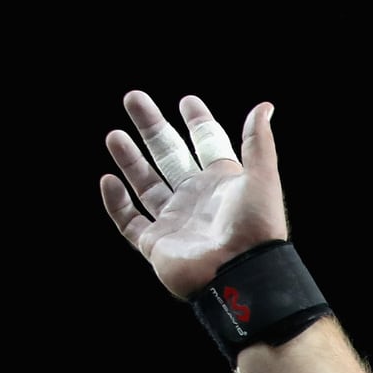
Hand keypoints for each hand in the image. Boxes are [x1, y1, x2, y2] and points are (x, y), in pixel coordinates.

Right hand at [100, 91, 287, 298]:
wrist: (239, 274)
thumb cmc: (255, 228)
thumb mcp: (261, 178)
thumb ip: (258, 142)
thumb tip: (264, 107)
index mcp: (223, 183)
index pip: (208, 145)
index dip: (198, 124)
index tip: (187, 102)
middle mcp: (197, 200)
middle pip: (170, 156)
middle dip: (152, 129)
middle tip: (134, 99)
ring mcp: (175, 221)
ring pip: (146, 185)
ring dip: (130, 160)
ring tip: (115, 135)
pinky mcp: (155, 243)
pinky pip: (129, 221)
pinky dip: (117, 202)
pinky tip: (108, 180)